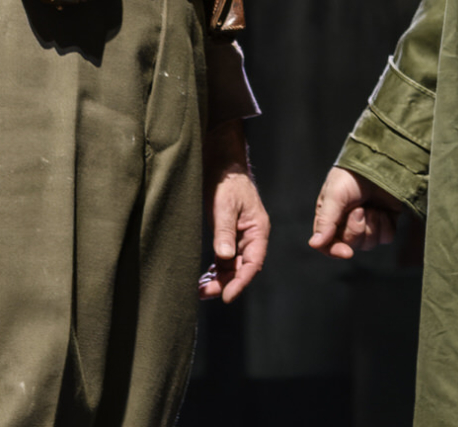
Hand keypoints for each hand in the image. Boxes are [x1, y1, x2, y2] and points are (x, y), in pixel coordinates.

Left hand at [201, 120, 269, 300]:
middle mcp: (250, 236)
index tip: (227, 296)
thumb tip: (224, 257)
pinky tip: (203, 278)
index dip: (241, 281)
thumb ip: (224, 231)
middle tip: (204, 294)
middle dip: (225, 283)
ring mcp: (238, 236)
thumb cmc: (226, 180)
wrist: (219, 161)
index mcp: (257, 229)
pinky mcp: (226, 234)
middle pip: (241, 268)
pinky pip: (222, 258)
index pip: (253, 262)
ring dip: (218, 279)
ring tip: (199, 290)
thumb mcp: (224, 205)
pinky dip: (214, 270)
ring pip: (230, 266)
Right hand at [308, 165, 399, 259]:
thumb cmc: (351, 176)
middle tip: (360, 208)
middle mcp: (348, 224)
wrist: (379, 162)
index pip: (329, 245)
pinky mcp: (385, 222)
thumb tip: (314, 244)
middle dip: (357, 228)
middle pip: (352, 245)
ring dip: (372, 225)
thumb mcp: (334, 196)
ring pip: (369, 244)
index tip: (346, 252)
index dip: (336, 251)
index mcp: (330, 218)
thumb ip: (325, 221)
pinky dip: (385, 225)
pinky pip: (386, 237)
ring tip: (371, 206)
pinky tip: (383, 211)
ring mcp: (368, 224)